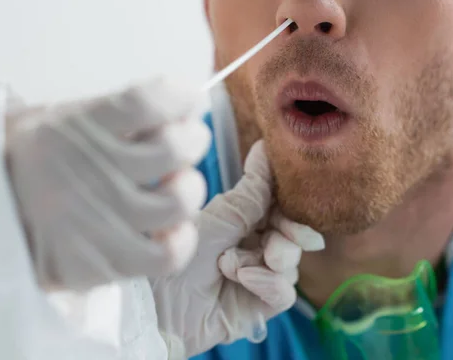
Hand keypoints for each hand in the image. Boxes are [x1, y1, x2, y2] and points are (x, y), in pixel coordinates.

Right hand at [4, 77, 210, 290]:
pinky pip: (169, 254)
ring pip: (179, 201)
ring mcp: (100, 219)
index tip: (190, 99)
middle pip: (175, 148)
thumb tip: (188, 102)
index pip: (147, 101)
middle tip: (189, 140)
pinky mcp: (105, 262)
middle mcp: (93, 172)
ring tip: (178, 184)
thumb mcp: (61, 118)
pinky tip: (172, 227)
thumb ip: (120, 111)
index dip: (181, 96)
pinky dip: (182, 238)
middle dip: (194, 139)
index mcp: (79, 127)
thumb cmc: (37, 161)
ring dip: (190, 187)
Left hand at [150, 141, 324, 357]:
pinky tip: (243, 278)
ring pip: (291, 264)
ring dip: (269, 260)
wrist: (156, 302)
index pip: (281, 209)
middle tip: (274, 238)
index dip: (292, 207)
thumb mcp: (221, 217)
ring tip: (232, 263)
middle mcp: (252, 247)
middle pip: (292, 236)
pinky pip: (284, 293)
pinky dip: (268, 282)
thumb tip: (265, 146)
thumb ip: (253, 191)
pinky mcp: (257, 306)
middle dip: (289, 234)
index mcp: (242, 222)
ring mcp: (256, 277)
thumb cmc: (179, 253)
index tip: (297, 199)